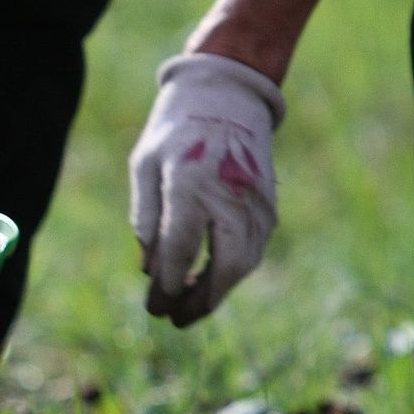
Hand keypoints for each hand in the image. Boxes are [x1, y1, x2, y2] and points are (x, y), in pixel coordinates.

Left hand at [128, 53, 284, 325]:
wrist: (229, 93)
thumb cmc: (176, 129)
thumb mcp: (144, 164)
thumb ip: (146, 216)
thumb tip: (150, 267)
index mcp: (191, 182)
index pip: (180, 250)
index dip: (167, 286)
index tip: (154, 306)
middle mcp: (231, 194)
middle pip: (225, 266)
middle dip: (199, 300)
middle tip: (174, 320)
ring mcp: (257, 200)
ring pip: (245, 262)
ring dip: (218, 291)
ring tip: (189, 308)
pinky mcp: (269, 204)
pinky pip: (254, 249)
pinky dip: (233, 272)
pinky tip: (210, 282)